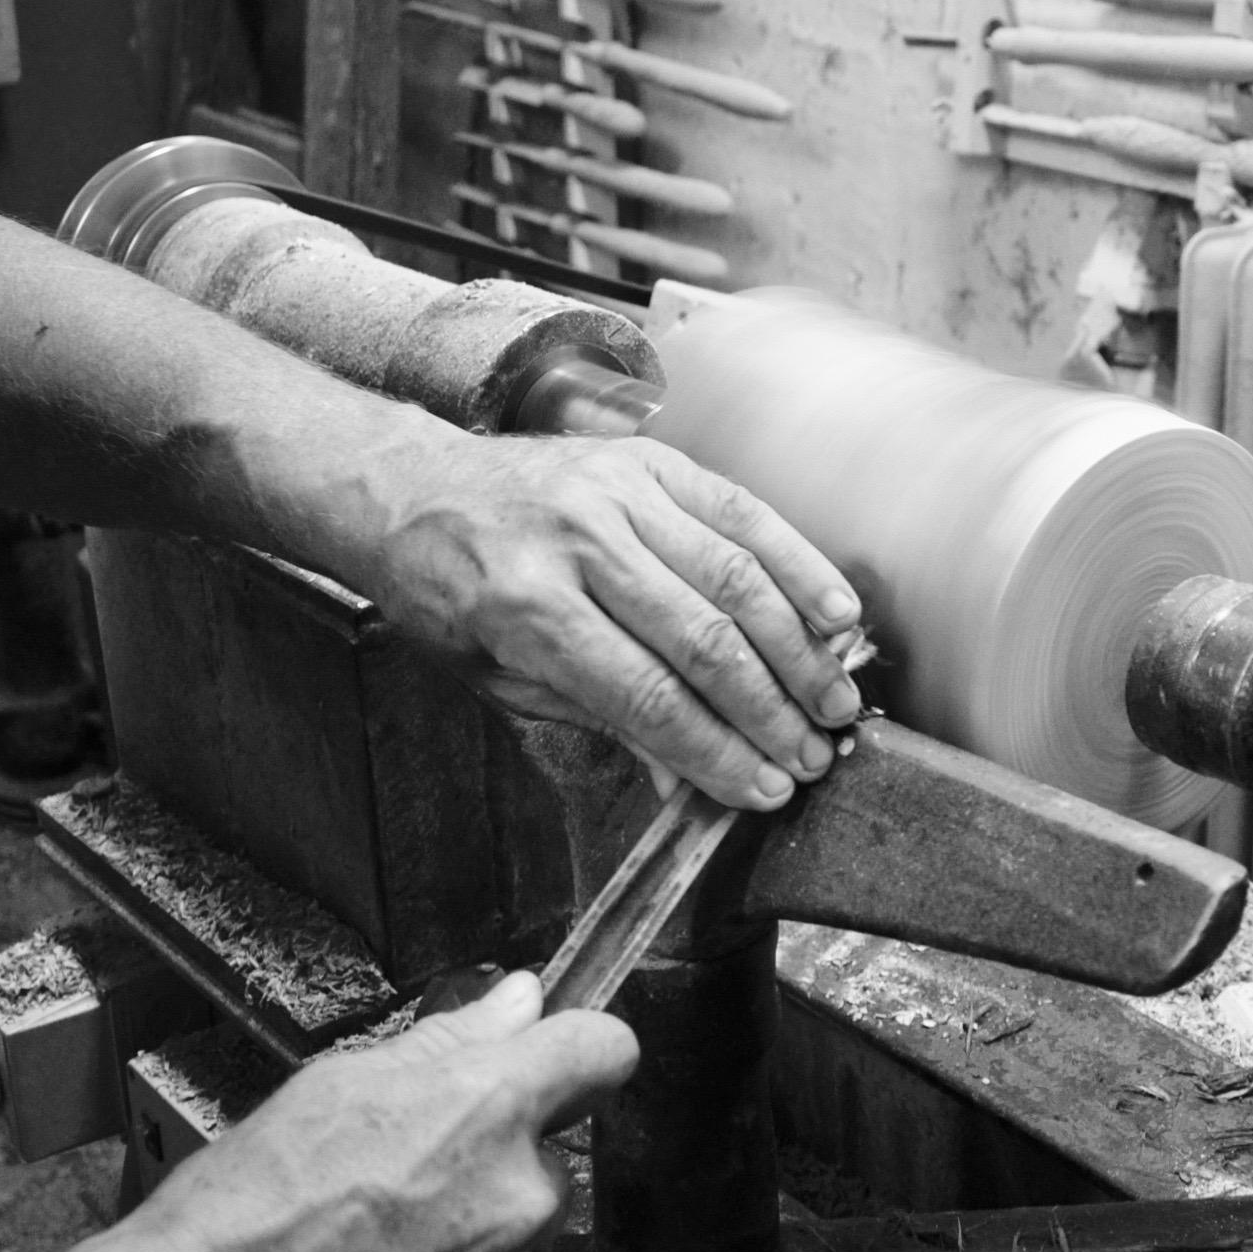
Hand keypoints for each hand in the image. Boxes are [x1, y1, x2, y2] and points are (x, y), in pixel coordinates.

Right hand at [122, 973, 634, 1251]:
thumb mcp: (331, 1092)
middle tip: (401, 1195)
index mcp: (486, 1111)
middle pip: (544, 1165)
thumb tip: (516, 1002)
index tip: (564, 1065)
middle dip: (490, 1173)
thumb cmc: (239, 1224)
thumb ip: (446, 1042)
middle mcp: (518, 1201)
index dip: (578, 1052)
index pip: (601, 1050)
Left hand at [341, 421, 864, 808]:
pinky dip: (797, 563)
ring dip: (799, 648)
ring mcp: (620, 492)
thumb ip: (600, 720)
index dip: (715, 749)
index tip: (765, 788)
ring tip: (836, 702)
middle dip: (769, 709)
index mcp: (526, 607)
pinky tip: (837, 612)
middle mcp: (580, 541)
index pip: (645, 694)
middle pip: (702, 638)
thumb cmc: (452, 594)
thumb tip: (688, 782)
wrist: (415, 490)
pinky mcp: (651, 462)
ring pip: (736, 576)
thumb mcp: (500, 679)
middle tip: (813, 756)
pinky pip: (742, 512)